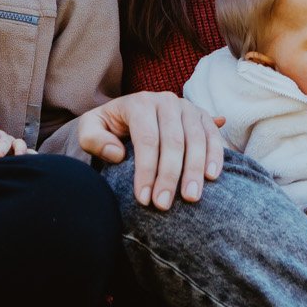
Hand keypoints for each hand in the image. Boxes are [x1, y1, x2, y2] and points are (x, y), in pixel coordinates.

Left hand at [72, 92, 224, 210]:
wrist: (129, 114)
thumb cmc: (109, 127)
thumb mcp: (90, 129)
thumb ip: (93, 139)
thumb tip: (118, 153)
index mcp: (139, 103)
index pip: (146, 139)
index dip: (146, 170)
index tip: (144, 199)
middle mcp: (166, 101)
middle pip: (173, 141)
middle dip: (169, 176)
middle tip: (163, 205)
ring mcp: (187, 107)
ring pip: (196, 139)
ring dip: (195, 170)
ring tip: (191, 198)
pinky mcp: (203, 117)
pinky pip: (213, 136)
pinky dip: (215, 156)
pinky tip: (212, 177)